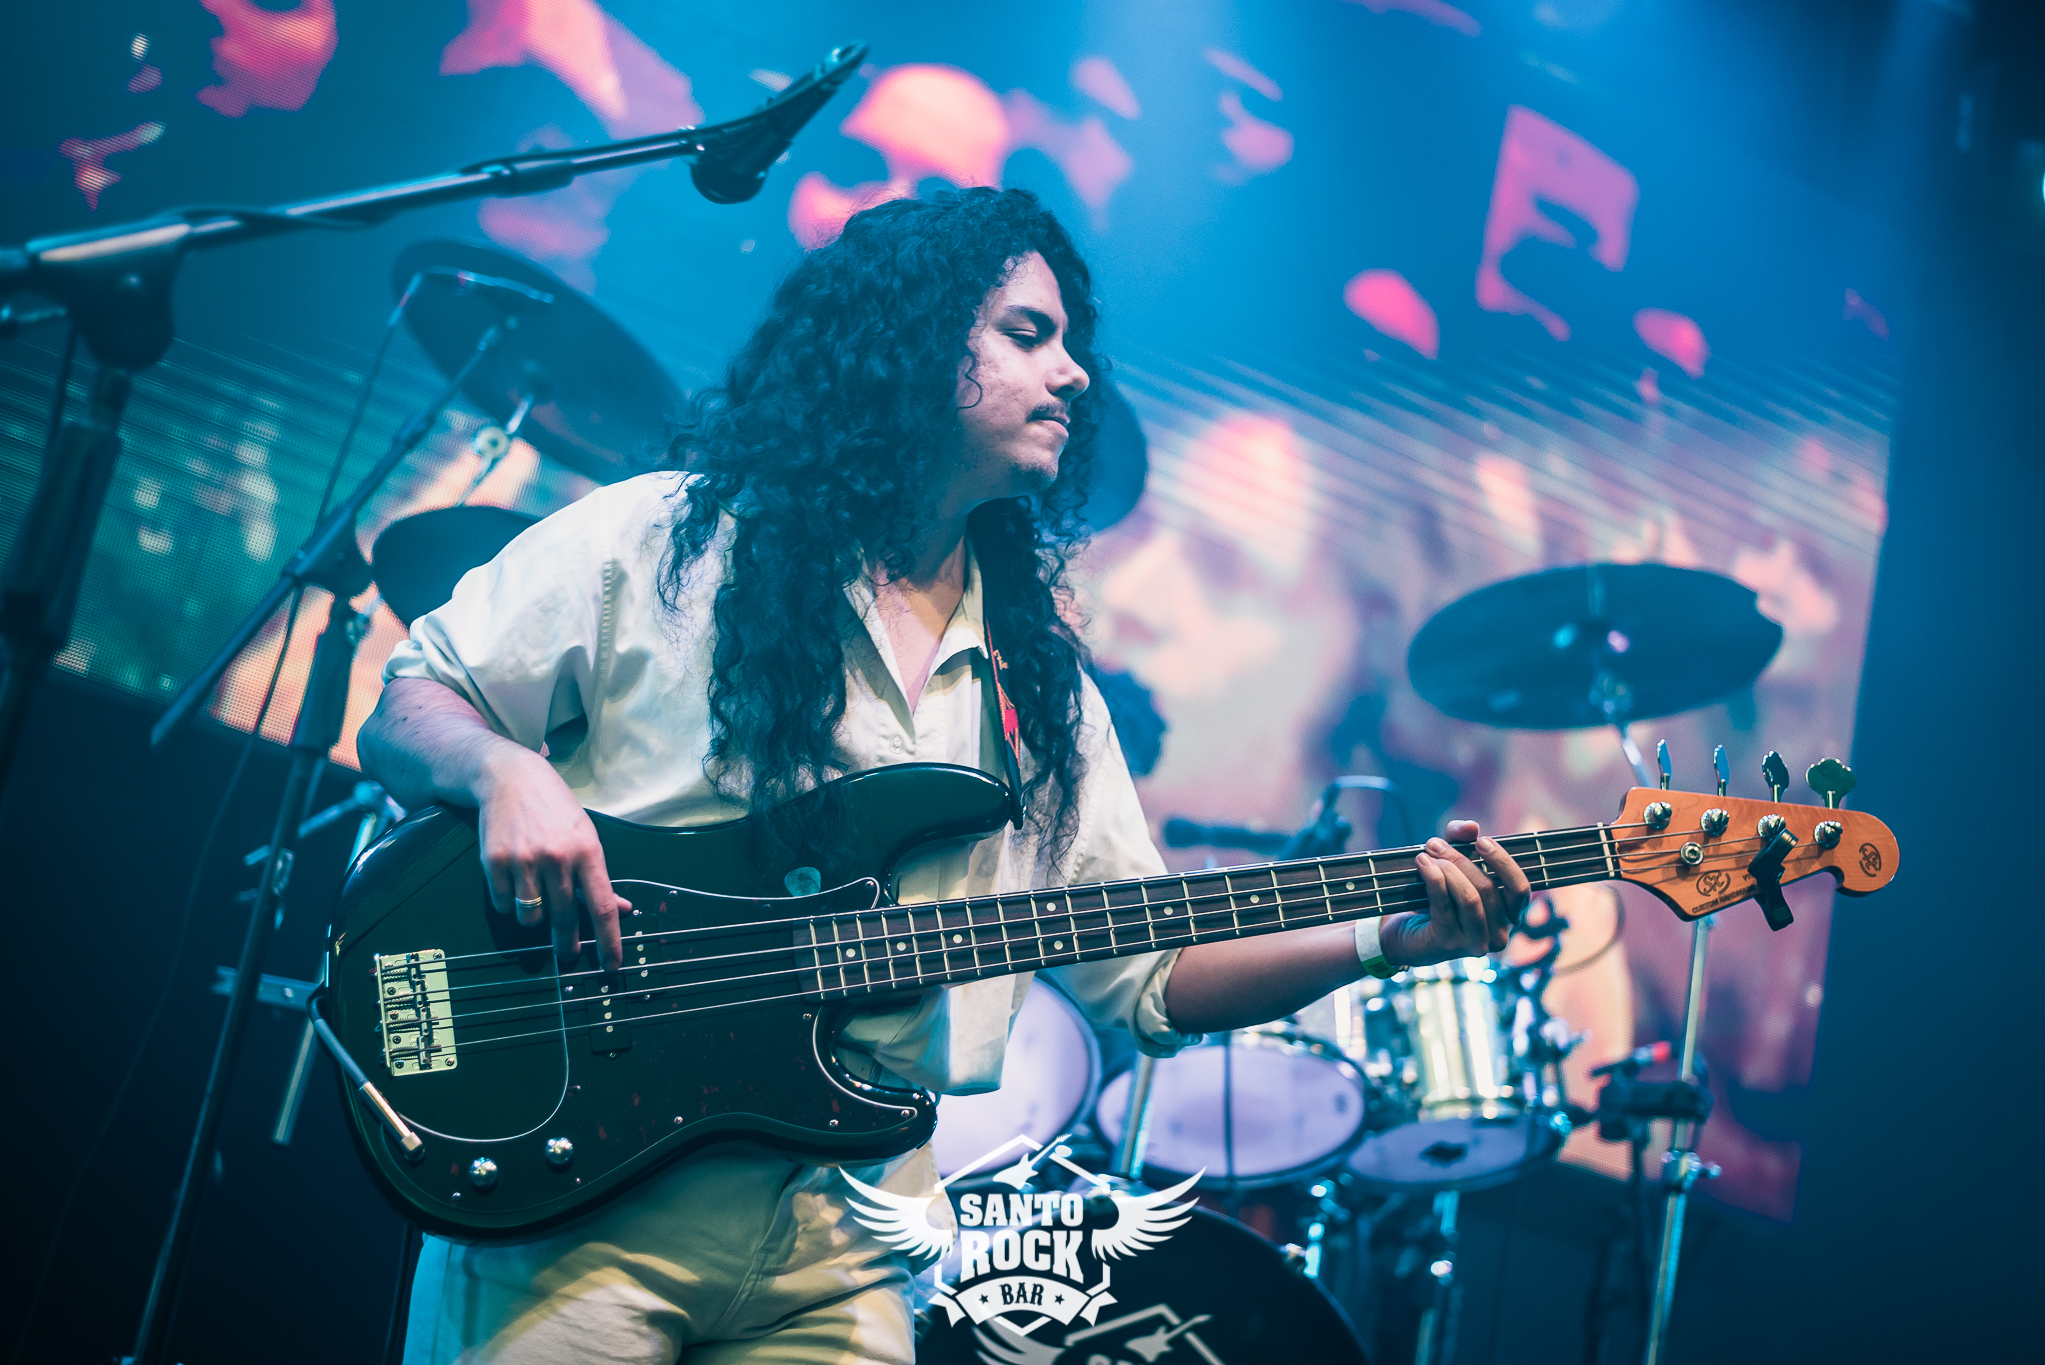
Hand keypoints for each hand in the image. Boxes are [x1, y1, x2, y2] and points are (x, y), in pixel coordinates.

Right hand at [475, 748, 629, 969]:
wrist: (509, 778)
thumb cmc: (555, 809)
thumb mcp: (586, 835)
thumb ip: (600, 876)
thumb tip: (621, 910)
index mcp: (587, 852)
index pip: (602, 907)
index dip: (609, 941)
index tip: (611, 966)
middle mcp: (557, 858)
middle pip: (564, 918)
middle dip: (566, 943)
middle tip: (567, 953)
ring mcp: (524, 861)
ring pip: (530, 917)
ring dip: (534, 918)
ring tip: (535, 899)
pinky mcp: (494, 862)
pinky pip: (503, 905)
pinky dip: (508, 903)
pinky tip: (513, 882)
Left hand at [1379, 820, 1529, 968]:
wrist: (1404, 932)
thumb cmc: (1437, 895)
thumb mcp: (1451, 861)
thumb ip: (1461, 840)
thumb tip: (1471, 826)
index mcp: (1509, 916)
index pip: (1520, 890)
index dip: (1504, 863)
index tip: (1482, 841)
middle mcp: (1499, 934)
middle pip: (1488, 888)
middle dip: (1460, 859)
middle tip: (1435, 844)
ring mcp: (1476, 943)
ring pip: (1469, 898)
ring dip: (1448, 869)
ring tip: (1427, 854)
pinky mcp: (1450, 945)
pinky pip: (1445, 906)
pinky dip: (1433, 879)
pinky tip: (1422, 864)